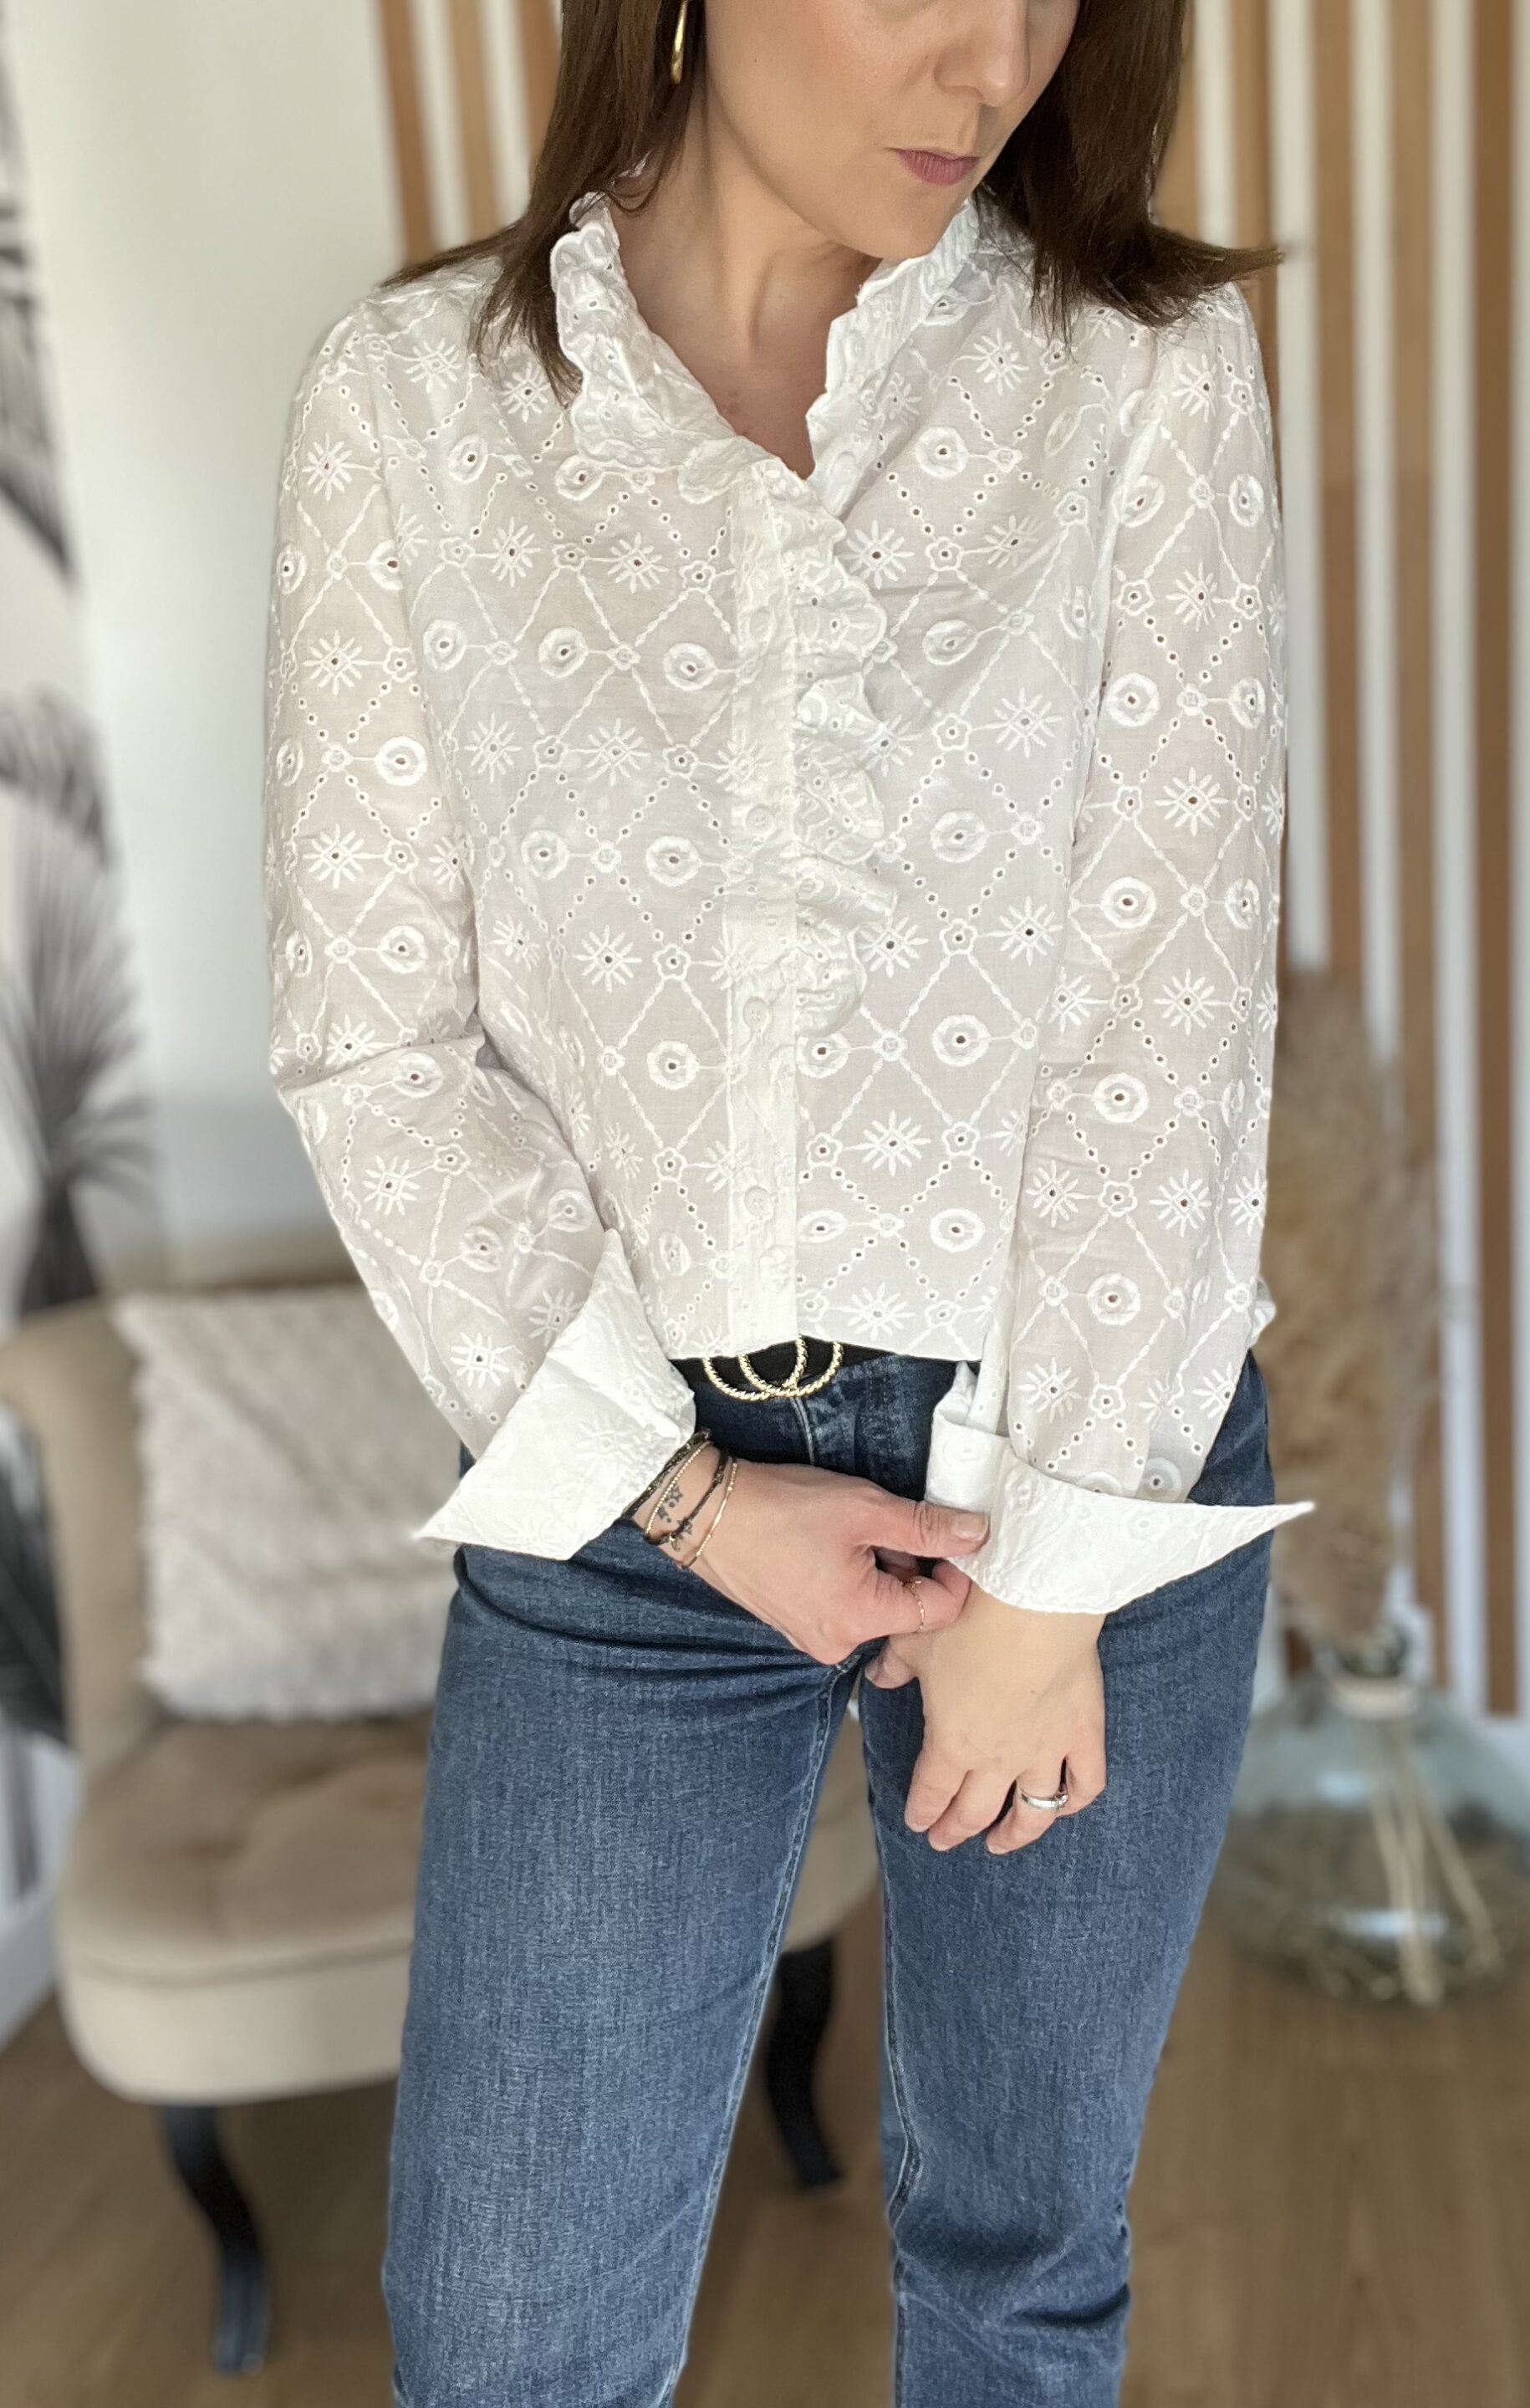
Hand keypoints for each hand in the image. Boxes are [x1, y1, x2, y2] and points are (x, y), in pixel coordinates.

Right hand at [631, 1448, 988, 1665]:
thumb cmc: (782, 1507)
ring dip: (882, 1570)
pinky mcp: (798, 1626)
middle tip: (888, 1524)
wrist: (706, 1511)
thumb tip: (979, 1535)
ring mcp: (815, 1638)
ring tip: (852, 1532)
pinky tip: (830, 1545)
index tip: (942, 1534)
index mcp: (861, 1619)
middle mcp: (840, 1643)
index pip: (940, 1612)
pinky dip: (854, 1578)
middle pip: (908, 1612)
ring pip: (878, 1608)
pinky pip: (847, 1607)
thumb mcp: (863, 1507)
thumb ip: (926, 1526)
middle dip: (911, 1567)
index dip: (953, 1572)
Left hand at [864, 1584, 1107, 1853]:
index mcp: (952, 1742)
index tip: (917, 1823)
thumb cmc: (968, 1621)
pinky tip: (1064, 1806)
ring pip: (1032, 1812)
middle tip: (944, 1841)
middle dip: (955, 1830)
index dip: (922, 1811)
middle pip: (975, 1811)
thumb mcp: (914, 1642)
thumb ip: (893, 1667)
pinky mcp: (1083, 1733)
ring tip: (1001, 1844)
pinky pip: (1085, 1782)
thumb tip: (878, 1677)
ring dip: (1015, 1834)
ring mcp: (1045, 1750)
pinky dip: (1075, 1801)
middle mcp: (998, 1758)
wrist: (1032, 1603)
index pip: (932, 1791)